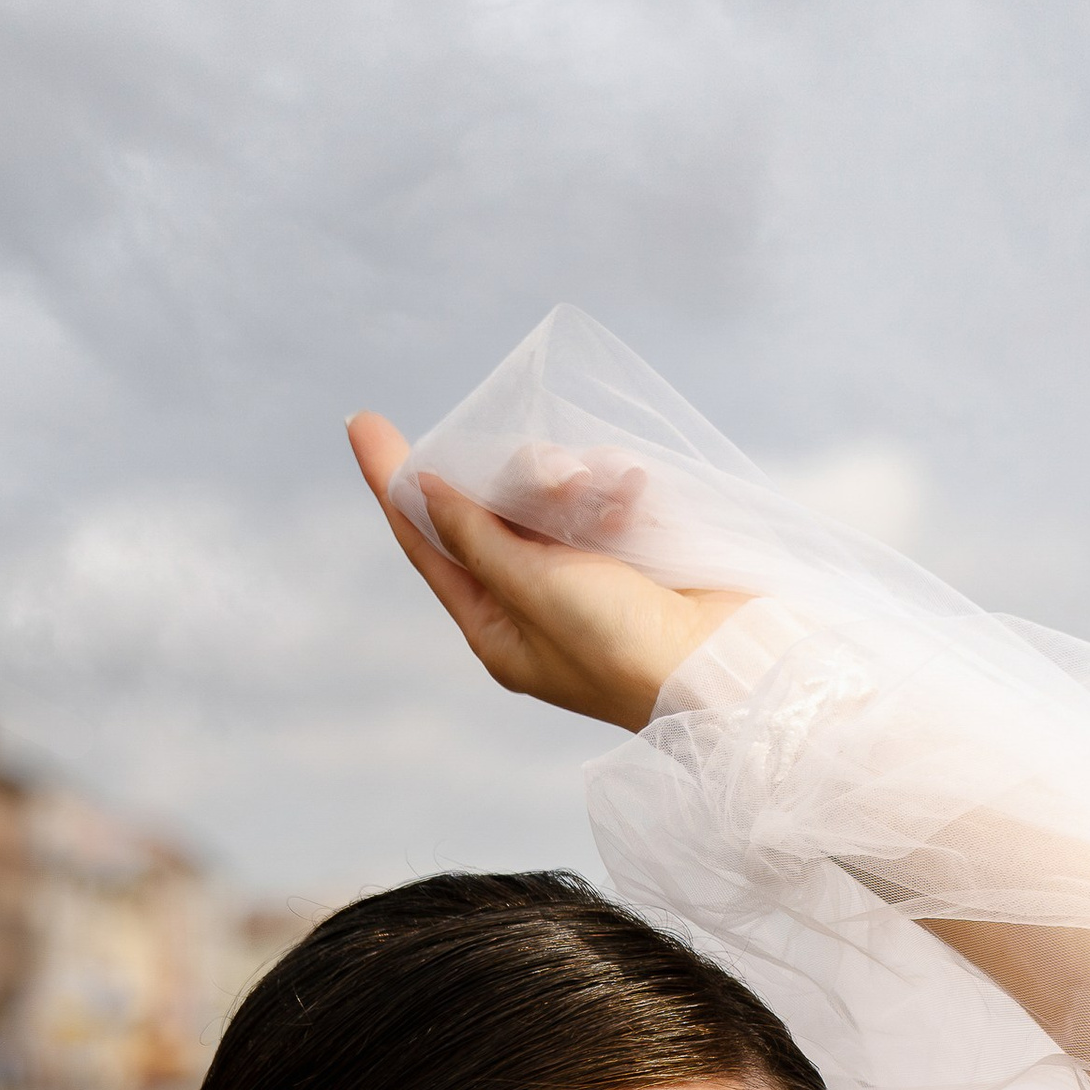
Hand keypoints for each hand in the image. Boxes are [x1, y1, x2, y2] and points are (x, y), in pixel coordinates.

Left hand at [347, 410, 749, 733]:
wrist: (725, 668)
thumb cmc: (624, 647)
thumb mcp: (535, 589)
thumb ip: (477, 537)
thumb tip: (424, 490)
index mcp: (495, 628)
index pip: (427, 545)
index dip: (395, 483)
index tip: (364, 422)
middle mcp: (530, 605)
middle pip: (490, 511)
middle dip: (517, 479)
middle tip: (552, 474)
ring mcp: (581, 581)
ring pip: (547, 499)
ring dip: (571, 482)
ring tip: (603, 488)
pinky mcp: (629, 557)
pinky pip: (600, 500)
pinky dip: (613, 488)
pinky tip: (634, 489)